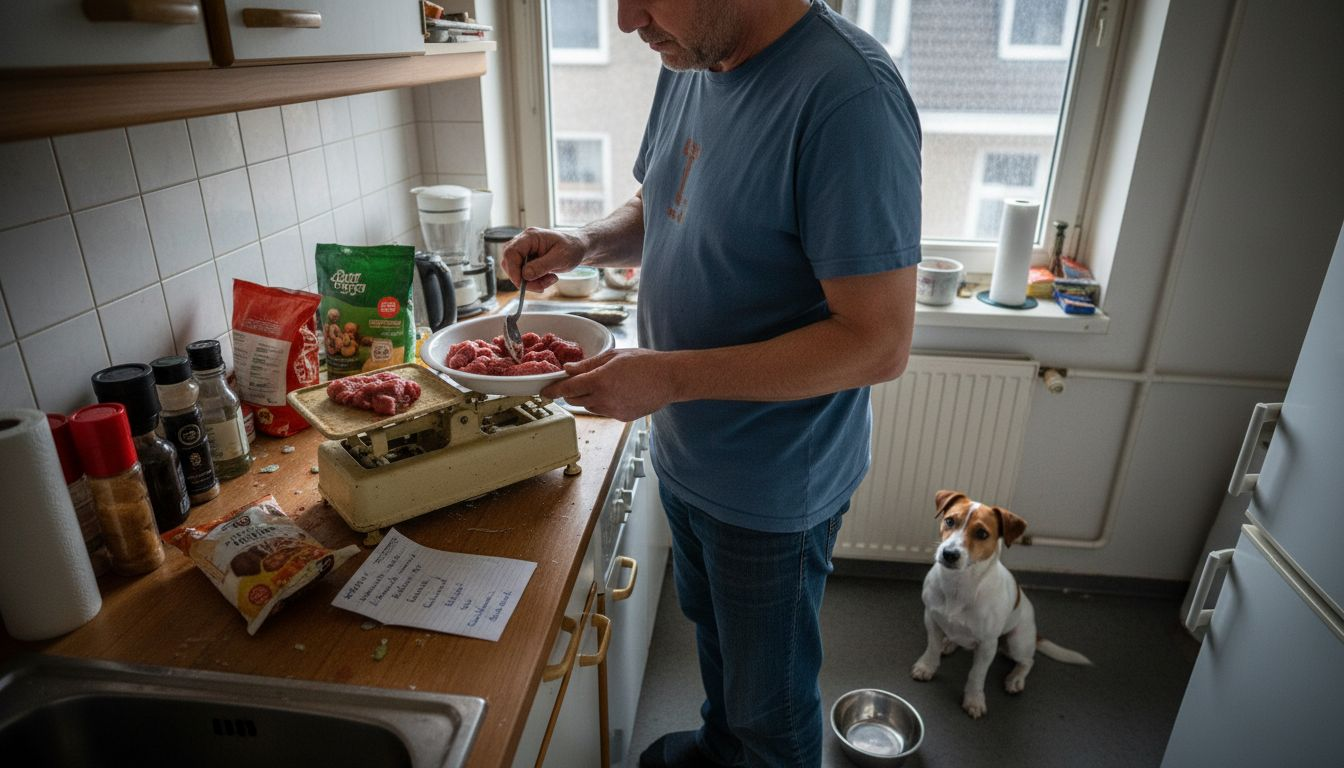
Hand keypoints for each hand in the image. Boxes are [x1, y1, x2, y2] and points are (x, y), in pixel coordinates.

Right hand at [502, 227, 588, 290]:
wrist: (577, 248)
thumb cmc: (571, 248)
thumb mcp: (560, 258)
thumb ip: (542, 266)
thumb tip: (525, 275)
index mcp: (530, 237)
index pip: (511, 252)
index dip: (513, 270)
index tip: (521, 284)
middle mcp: (524, 242)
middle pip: (509, 262)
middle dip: (523, 279)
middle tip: (542, 286)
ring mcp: (524, 250)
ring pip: (516, 270)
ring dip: (530, 281)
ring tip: (550, 280)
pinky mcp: (527, 259)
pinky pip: (523, 273)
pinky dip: (533, 281)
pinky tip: (547, 279)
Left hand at [541, 348, 676, 420]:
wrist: (670, 378)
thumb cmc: (645, 362)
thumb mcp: (614, 356)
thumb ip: (588, 364)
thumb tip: (568, 369)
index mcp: (599, 380)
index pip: (567, 388)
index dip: (552, 390)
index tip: (544, 392)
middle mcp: (604, 399)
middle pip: (574, 399)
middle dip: (571, 391)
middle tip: (575, 382)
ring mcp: (613, 410)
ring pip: (588, 406)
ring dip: (587, 397)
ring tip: (604, 383)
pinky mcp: (621, 417)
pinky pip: (604, 411)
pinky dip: (603, 403)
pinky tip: (618, 392)